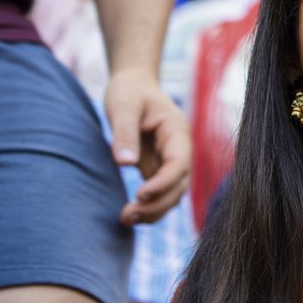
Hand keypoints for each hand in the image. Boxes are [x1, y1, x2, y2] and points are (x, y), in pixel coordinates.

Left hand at [105, 68, 190, 224]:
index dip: (163, 182)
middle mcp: (179, 149)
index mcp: (177, 131)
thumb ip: (124, 133)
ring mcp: (170, 160)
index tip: (140, 194)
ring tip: (125, 219)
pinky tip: (129, 214)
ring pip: (172, 193)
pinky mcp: (158, 167)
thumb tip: (125, 163)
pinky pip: (160, 192)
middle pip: (179, 185)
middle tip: (127, 216)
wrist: (134, 83)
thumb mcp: (123, 105)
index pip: (179, 163)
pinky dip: (149, 206)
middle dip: (158, 204)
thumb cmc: (129, 90)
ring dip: (154, 210)